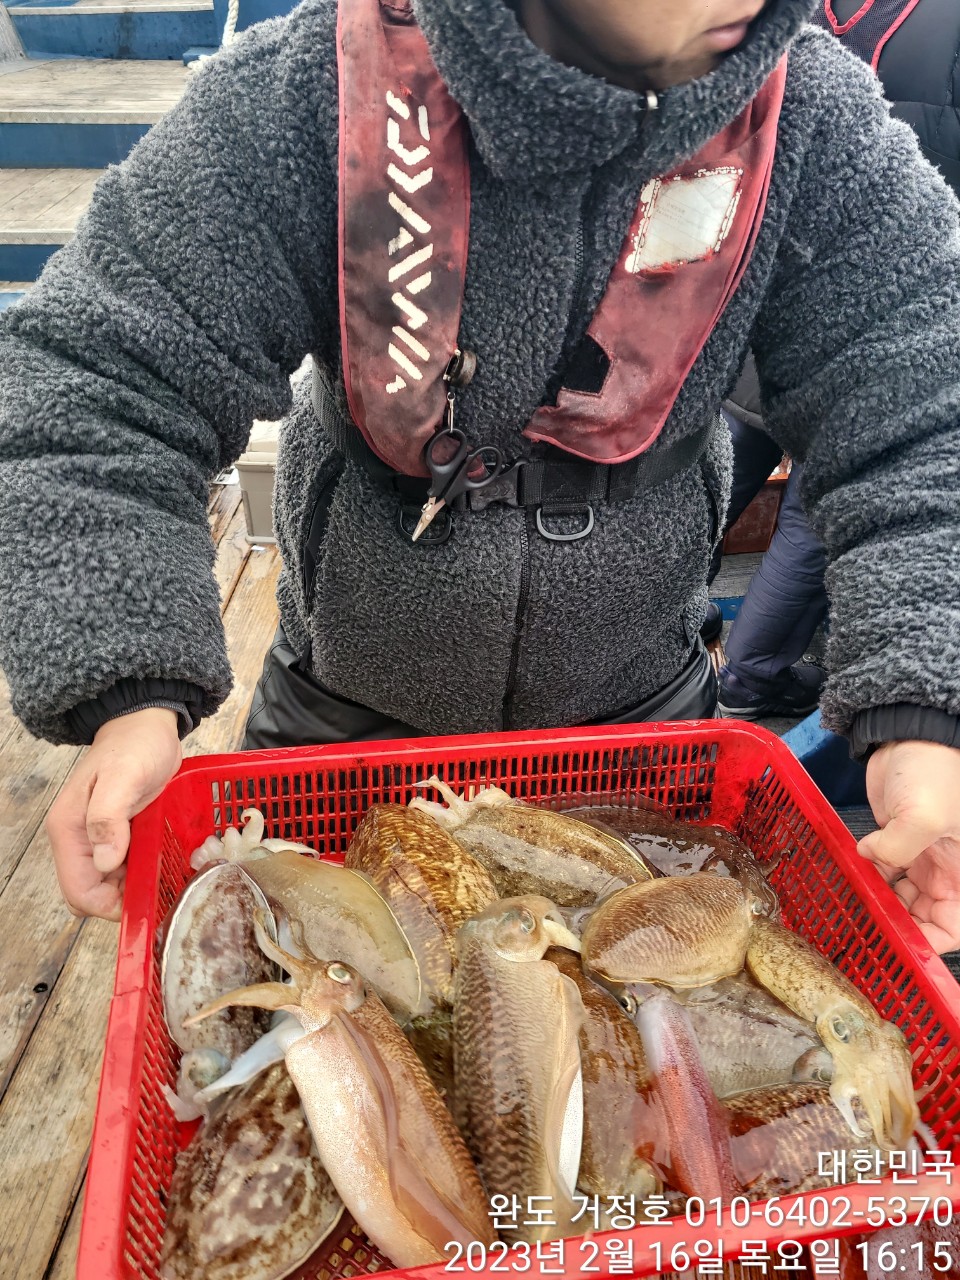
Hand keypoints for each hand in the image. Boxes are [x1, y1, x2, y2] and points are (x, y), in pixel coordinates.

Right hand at [46, 708, 181, 920]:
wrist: (145, 723)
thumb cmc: (134, 744)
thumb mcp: (123, 776)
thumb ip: (108, 817)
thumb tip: (105, 862)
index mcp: (69, 831)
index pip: (80, 892)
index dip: (110, 905)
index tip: (146, 897)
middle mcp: (79, 841)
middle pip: (94, 894)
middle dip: (124, 900)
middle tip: (162, 888)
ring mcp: (100, 840)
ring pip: (113, 886)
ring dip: (138, 888)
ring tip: (170, 878)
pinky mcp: (121, 836)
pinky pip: (128, 869)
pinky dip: (146, 872)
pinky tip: (168, 864)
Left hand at [858, 740, 959, 953]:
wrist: (913, 734)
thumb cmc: (937, 771)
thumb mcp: (924, 816)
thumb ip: (898, 851)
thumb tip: (871, 862)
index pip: (955, 927)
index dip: (931, 942)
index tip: (900, 944)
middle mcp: (948, 870)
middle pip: (925, 917)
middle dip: (898, 922)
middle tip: (867, 922)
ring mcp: (922, 855)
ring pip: (901, 897)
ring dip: (879, 900)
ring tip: (855, 900)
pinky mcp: (896, 839)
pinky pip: (883, 869)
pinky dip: (868, 875)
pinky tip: (853, 873)